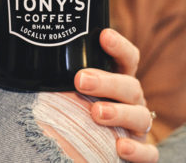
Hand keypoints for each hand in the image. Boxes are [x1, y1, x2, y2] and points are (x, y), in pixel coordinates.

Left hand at [74, 29, 158, 162]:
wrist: (98, 139)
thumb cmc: (84, 105)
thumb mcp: (77, 86)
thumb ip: (66, 75)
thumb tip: (38, 58)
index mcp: (119, 78)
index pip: (128, 58)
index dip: (119, 46)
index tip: (103, 35)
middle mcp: (131, 99)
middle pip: (130, 85)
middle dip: (107, 82)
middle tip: (81, 80)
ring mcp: (138, 124)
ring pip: (139, 116)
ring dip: (119, 113)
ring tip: (96, 112)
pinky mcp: (141, 151)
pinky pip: (147, 153)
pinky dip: (137, 150)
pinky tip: (120, 147)